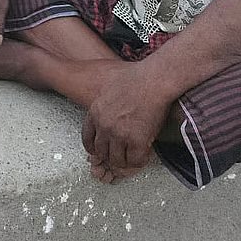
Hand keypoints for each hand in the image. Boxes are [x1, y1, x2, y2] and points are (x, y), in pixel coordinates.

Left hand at [81, 61, 173, 182]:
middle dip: (110, 156)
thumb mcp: (108, 88)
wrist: (152, 81)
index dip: (94, 148)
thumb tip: (107, 113)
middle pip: (101, 152)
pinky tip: (144, 154)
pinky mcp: (136, 140)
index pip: (87, 139)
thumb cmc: (135, 79)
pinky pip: (135, 161)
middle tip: (121, 155)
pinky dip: (140, 161)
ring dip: (125, 161)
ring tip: (133, 156)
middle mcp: (103, 125)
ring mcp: (119, 134)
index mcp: (94, 112)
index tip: (101, 150)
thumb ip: (103, 105)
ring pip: (116, 160)